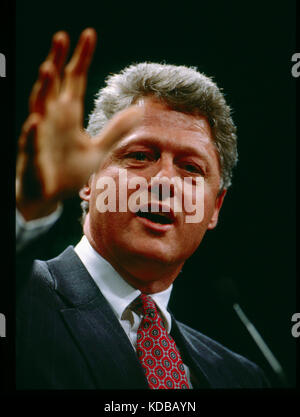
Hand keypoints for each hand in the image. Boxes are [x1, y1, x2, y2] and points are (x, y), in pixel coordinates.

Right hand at [16, 28, 141, 220]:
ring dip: (43, 89)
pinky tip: (36, 121)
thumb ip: (116, 130)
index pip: (74, 79)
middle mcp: (52, 118)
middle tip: (62, 36)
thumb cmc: (69, 170)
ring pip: (39, 106)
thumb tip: (139, 110)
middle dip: (57, 61)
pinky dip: (33, 132)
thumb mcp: (98, 149)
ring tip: (49, 69)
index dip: (81, 58)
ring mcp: (40, 134)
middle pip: (54, 84)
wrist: (52, 195)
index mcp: (68, 114)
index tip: (89, 35)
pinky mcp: (32, 155)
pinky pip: (31, 142)